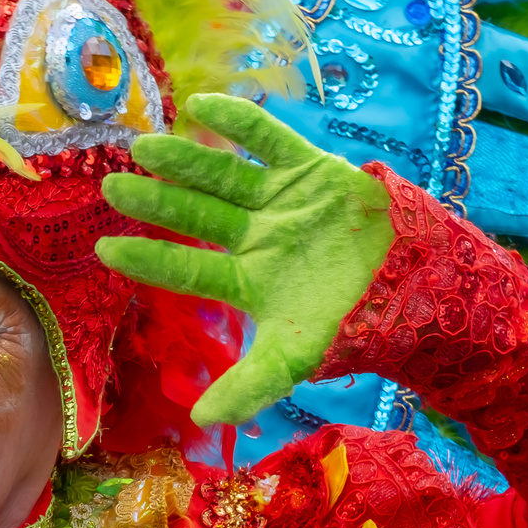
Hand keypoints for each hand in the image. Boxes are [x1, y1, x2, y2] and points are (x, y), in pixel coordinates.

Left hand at [96, 93, 394, 426]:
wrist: (423, 289)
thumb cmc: (356, 325)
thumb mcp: (296, 359)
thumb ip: (249, 387)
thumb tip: (199, 422)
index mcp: (245, 280)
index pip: (186, 269)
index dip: (147, 258)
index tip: (104, 248)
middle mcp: (254, 237)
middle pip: (194, 217)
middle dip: (154, 203)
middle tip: (111, 188)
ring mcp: (279, 202)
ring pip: (222, 177)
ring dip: (184, 161)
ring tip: (144, 146)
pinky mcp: (311, 170)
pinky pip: (270, 141)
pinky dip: (241, 124)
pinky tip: (204, 105)